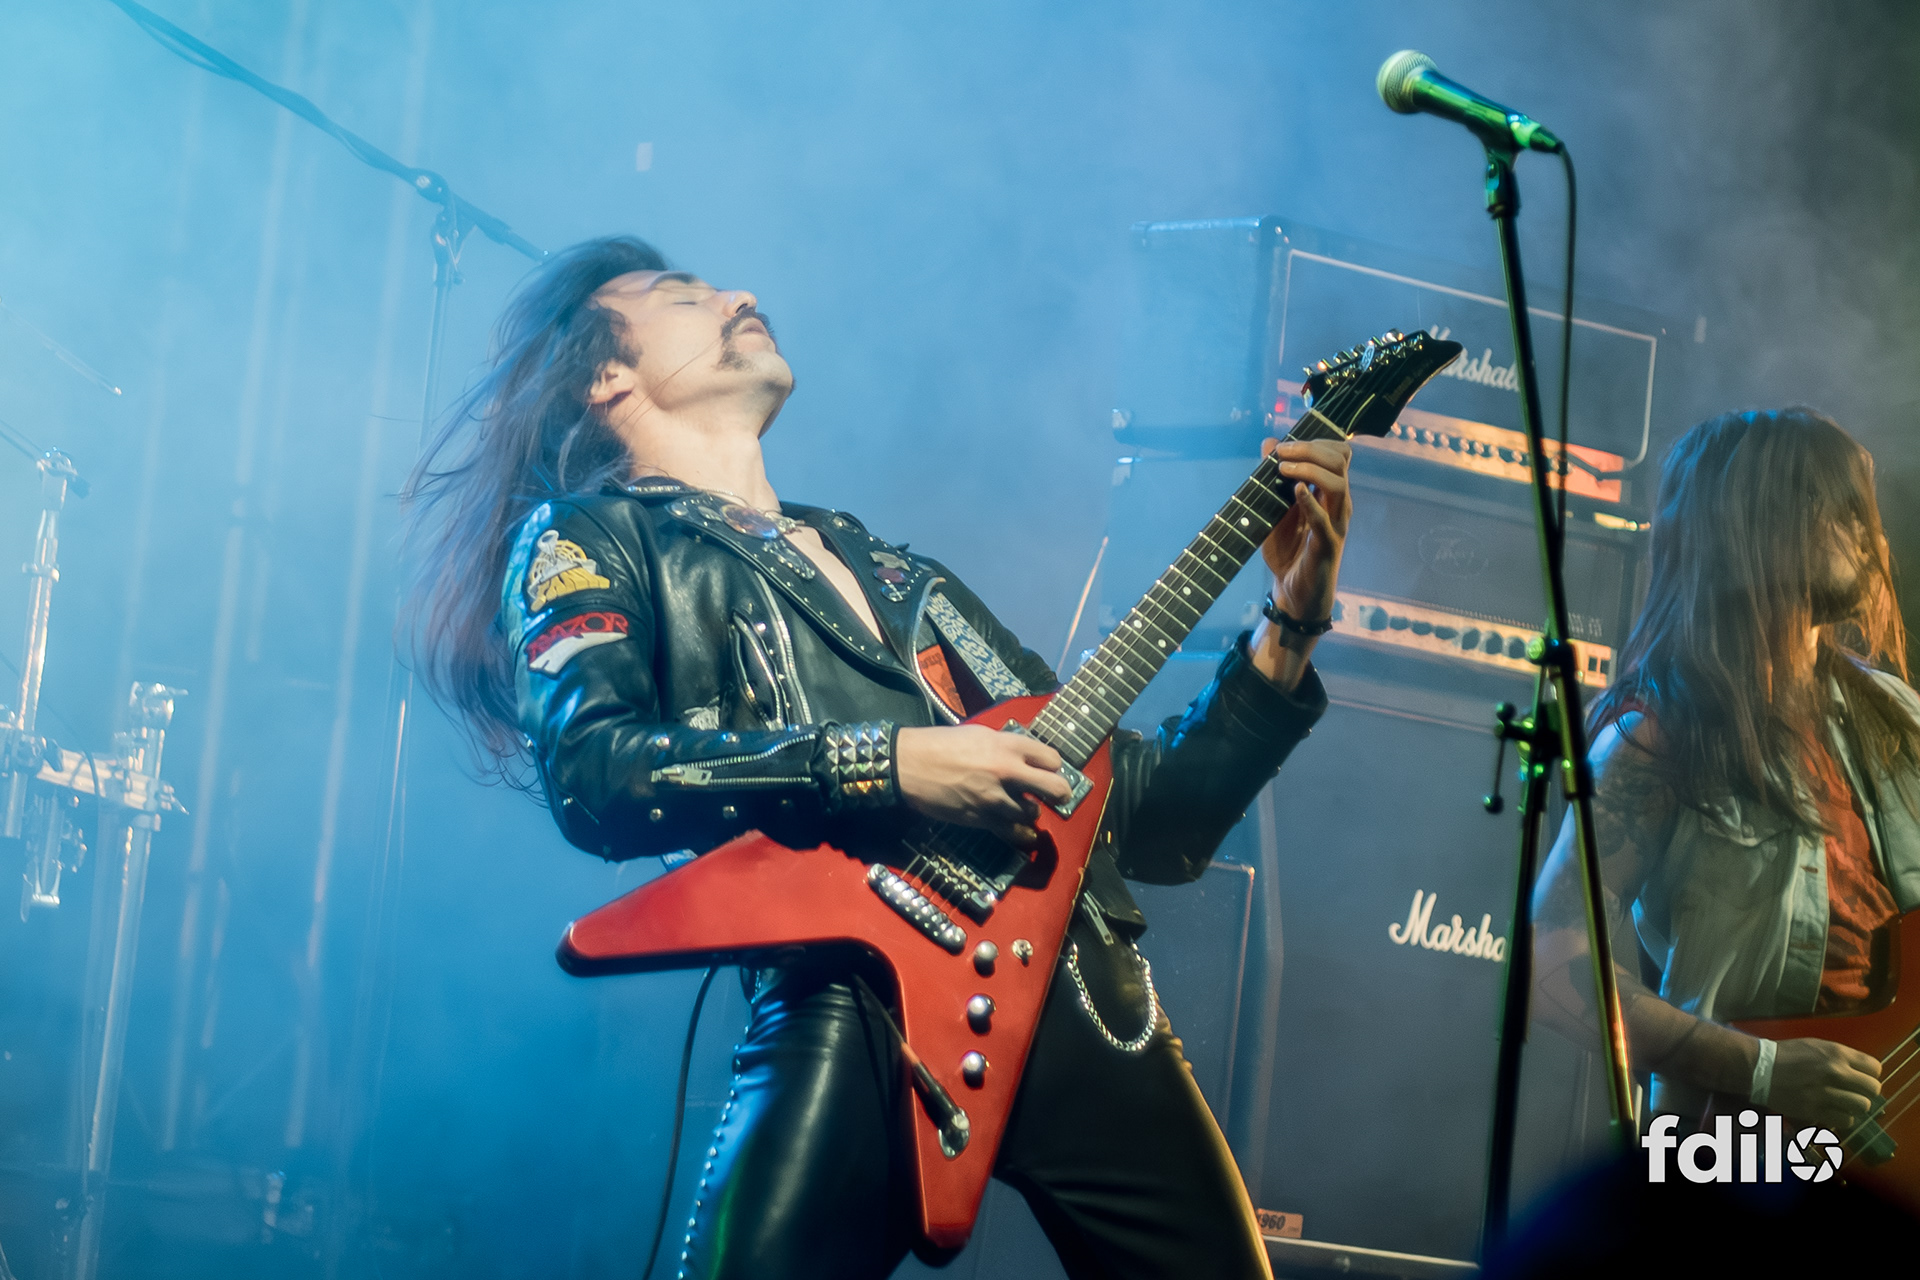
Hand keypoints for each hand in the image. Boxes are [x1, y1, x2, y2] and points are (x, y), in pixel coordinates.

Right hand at [896, 725, 1071, 846]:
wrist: (908, 764)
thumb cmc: (940, 744)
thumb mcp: (979, 734)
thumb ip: (1005, 745)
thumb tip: (1024, 756)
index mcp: (1007, 744)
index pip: (1052, 759)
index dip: (1052, 766)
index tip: (1045, 770)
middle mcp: (1007, 770)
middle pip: (1056, 788)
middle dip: (1060, 794)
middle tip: (1055, 796)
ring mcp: (995, 797)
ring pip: (1033, 812)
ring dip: (1030, 811)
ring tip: (1020, 807)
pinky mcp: (982, 818)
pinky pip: (1013, 831)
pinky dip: (1020, 832)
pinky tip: (1022, 831)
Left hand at [1260, 436, 1351, 619]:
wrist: (1294, 594)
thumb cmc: (1288, 551)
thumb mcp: (1276, 509)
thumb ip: (1274, 478)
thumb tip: (1268, 443)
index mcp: (1330, 493)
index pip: (1339, 454)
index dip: (1315, 442)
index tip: (1283, 446)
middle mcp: (1338, 505)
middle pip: (1340, 462)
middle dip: (1310, 450)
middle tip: (1281, 453)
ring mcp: (1336, 525)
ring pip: (1339, 485)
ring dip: (1310, 471)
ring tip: (1284, 470)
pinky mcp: (1327, 546)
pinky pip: (1324, 521)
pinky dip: (1311, 503)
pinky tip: (1296, 491)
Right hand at [1767, 1037, 1881, 1131]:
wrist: (1759, 1068)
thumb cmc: (1788, 1054)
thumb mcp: (1817, 1046)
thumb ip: (1841, 1057)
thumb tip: (1862, 1072)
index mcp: (1836, 1053)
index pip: (1875, 1068)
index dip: (1870, 1075)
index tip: (1860, 1078)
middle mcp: (1835, 1072)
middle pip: (1872, 1089)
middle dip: (1866, 1092)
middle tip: (1854, 1092)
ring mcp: (1825, 1093)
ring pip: (1862, 1106)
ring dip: (1855, 1106)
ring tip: (1843, 1103)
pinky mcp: (1815, 1110)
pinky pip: (1846, 1121)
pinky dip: (1843, 1118)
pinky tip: (1833, 1111)